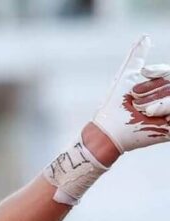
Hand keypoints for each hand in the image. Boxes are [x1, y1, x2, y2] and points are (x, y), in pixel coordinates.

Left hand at [92, 36, 169, 153]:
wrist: (108, 133)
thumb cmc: (113, 105)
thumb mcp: (125, 77)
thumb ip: (136, 57)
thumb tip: (145, 37)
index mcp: (161, 85)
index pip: (167, 73)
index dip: (158, 73)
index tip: (143, 75)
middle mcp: (167, 97)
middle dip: (156, 93)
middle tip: (137, 104)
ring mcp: (169, 113)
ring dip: (163, 104)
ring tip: (147, 112)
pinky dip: (167, 113)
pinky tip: (158, 120)